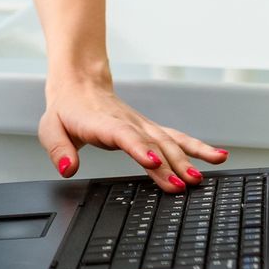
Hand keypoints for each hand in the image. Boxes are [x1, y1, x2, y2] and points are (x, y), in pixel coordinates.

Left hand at [39, 75, 227, 192]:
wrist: (79, 84)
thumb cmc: (66, 110)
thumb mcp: (50, 128)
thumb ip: (58, 150)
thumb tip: (68, 168)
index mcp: (102, 122)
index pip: (123, 135)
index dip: (139, 149)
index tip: (154, 163)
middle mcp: (127, 122)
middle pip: (152, 143)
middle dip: (168, 164)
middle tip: (183, 184)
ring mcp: (142, 125)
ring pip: (168, 141)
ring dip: (186, 160)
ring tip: (200, 178)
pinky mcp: (151, 129)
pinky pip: (177, 138)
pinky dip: (197, 148)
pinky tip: (218, 157)